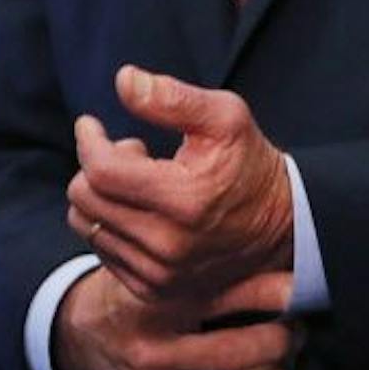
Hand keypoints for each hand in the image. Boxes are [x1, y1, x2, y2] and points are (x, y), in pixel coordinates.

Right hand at [51, 265, 298, 369]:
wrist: (82, 337)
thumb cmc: (128, 299)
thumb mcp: (162, 276)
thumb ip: (216, 276)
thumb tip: (285, 278)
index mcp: (149, 310)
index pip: (220, 303)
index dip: (267, 298)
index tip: (295, 293)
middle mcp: (149, 357)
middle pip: (232, 359)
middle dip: (277, 346)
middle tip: (294, 331)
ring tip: (283, 364)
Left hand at [66, 67, 295, 306]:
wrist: (284, 228)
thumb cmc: (250, 164)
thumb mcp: (225, 117)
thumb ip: (172, 97)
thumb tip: (124, 80)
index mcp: (184, 200)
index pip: (100, 170)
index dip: (88, 140)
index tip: (91, 124)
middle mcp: (168, 244)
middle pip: (84, 197)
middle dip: (96, 164)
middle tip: (132, 152)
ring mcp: (160, 273)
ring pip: (86, 224)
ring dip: (102, 195)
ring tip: (140, 182)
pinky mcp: (154, 289)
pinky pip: (102, 250)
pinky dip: (109, 224)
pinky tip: (142, 210)